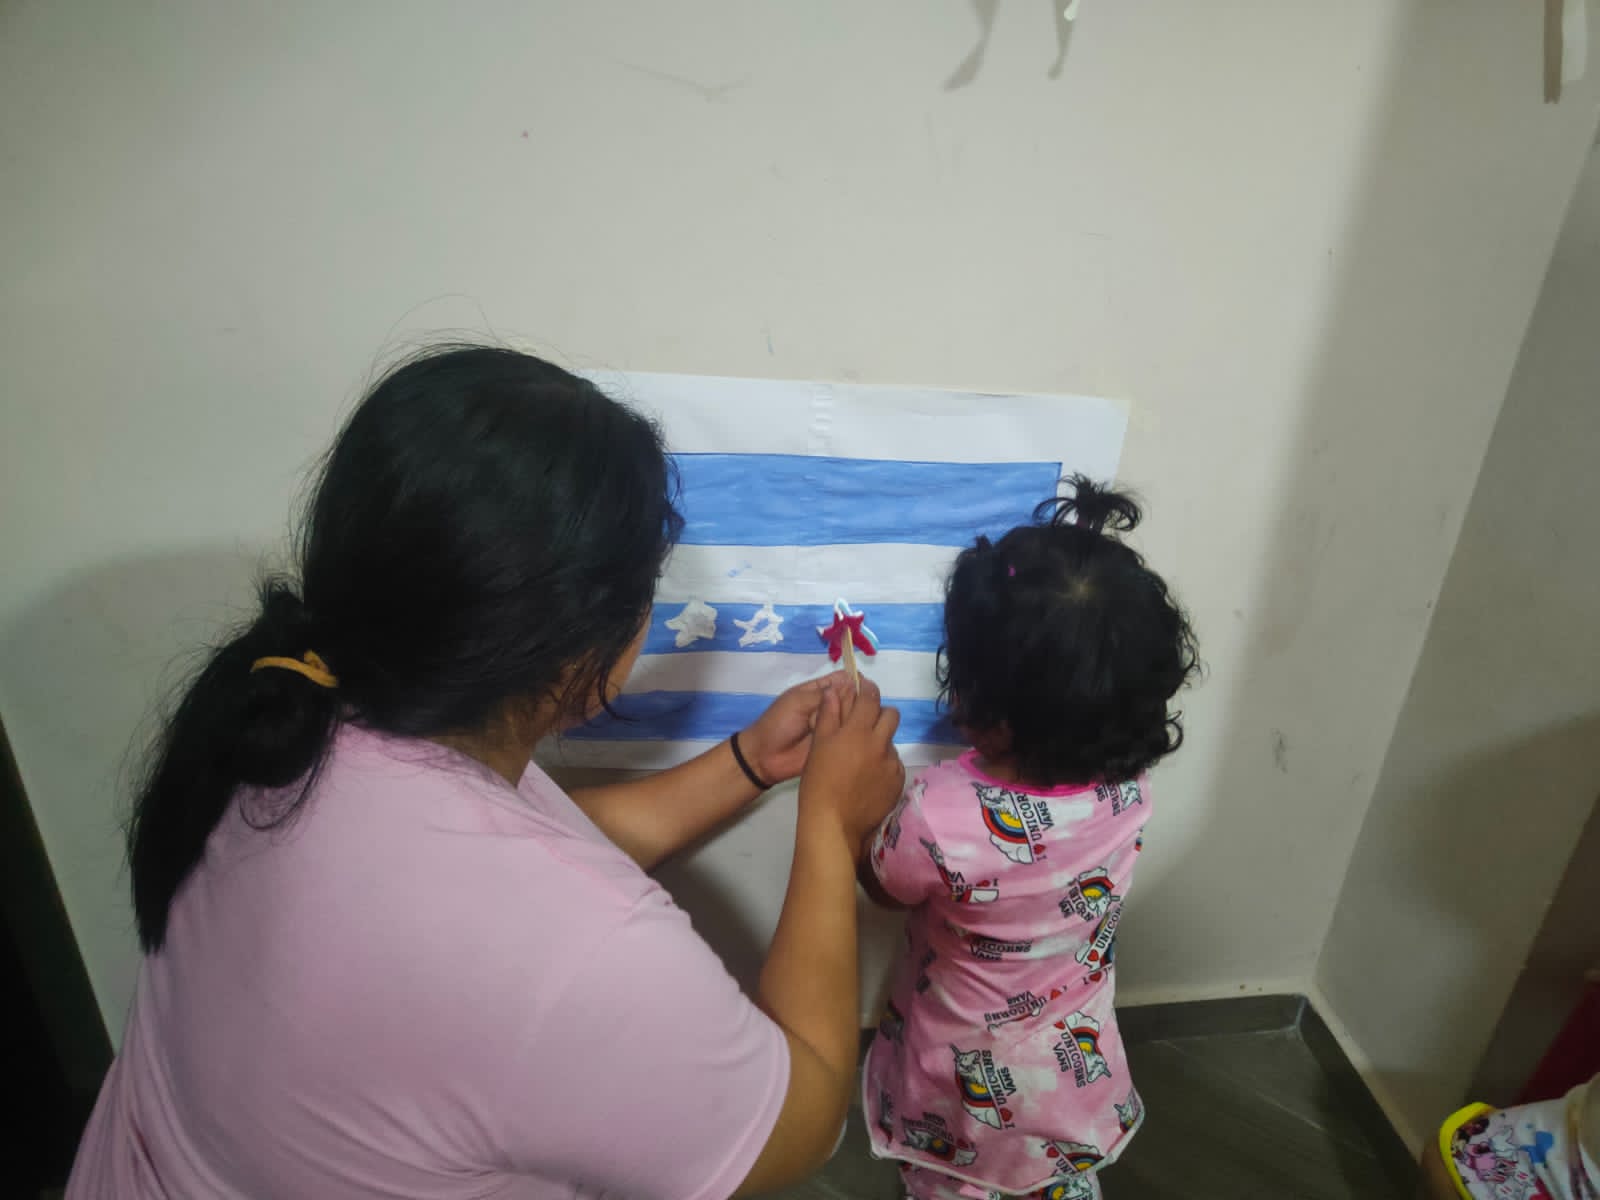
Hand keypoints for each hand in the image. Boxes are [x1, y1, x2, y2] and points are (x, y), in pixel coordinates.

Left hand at [739, 674, 855, 784]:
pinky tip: (854, 737)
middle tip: (848, 710)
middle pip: (854, 698)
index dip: (855, 681)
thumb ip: (823, 694)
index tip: (865, 688)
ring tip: (846, 725)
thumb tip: (851, 682)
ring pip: (856, 717)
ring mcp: (835, 726)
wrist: (765, 757)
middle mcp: (831, 706)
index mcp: (820, 691)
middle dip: (857, 701)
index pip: (843, 679)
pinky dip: (856, 736)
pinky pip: (852, 737)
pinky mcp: (837, 745)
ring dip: (857, 718)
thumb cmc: (778, 723)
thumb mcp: (798, 702)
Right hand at [798, 676, 903, 848]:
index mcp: (858, 731)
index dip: (868, 689)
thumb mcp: (818, 746)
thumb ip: (829, 715)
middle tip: (865, 725)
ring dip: (880, 743)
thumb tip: (834, 691)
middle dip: (880, 714)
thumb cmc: (818, 783)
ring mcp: (892, 764)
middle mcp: (880, 744)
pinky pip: (894, 765)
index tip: (864, 690)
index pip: (871, 698)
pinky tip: (868, 778)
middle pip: (891, 716)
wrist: (834, 823)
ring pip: (891, 742)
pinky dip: (883, 765)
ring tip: (861, 760)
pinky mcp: (898, 782)